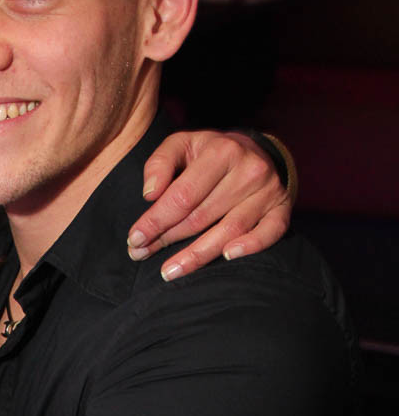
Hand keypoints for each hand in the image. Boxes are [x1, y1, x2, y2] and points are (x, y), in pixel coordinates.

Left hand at [130, 130, 290, 280]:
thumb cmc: (210, 153)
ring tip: (169, 271)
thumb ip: (160, 163)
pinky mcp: (281, 209)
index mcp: (221, 152)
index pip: (182, 195)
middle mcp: (248, 171)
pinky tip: (227, 257)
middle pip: (201, 216)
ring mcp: (267, 192)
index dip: (156, 220)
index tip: (134, 239)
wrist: (256, 152)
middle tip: (141, 255)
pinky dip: (251, 246)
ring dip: (196, 255)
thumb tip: (150, 195)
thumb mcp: (182, 144)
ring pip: (228, 230)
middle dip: (167, 239)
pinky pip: (270, 233)